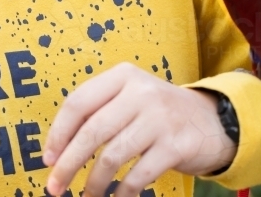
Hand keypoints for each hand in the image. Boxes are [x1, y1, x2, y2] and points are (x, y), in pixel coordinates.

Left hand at [41, 62, 237, 196]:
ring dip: (94, 183)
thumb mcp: (131, 98)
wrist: (212, 121)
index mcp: (123, 76)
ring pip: (112, 156)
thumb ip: (100, 112)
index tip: (48, 158)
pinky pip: (138, 175)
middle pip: (92, 131)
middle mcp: (141, 92)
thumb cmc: (159, 114)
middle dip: (68, 163)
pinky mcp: (176, 145)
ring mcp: (160, 118)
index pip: (78, 103)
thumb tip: (58, 149)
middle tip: (54, 186)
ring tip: (87, 196)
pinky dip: (123, 192)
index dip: (58, 133)